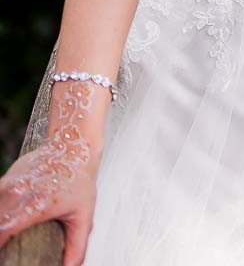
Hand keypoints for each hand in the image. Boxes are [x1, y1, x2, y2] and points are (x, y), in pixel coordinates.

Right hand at [0, 81, 101, 265]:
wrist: (74, 142)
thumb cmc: (80, 179)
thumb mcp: (83, 215)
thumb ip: (76, 246)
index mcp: (36, 205)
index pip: (4, 230)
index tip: (2, 253)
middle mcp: (19, 192)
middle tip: (5, 246)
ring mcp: (11, 182)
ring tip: (6, 234)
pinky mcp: (8, 175)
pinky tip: (5, 217)